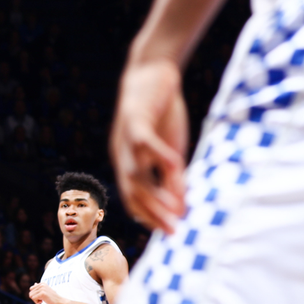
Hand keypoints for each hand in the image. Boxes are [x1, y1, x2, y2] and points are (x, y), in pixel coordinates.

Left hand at [27, 283, 66, 303]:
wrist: (61, 302)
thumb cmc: (53, 298)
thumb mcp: (46, 291)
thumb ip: (40, 287)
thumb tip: (35, 283)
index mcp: (42, 283)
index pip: (31, 289)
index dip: (35, 295)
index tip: (42, 296)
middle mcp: (42, 284)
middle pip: (30, 293)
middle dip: (35, 298)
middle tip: (43, 299)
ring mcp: (42, 289)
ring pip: (31, 296)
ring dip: (36, 300)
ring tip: (44, 300)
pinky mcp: (42, 293)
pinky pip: (33, 299)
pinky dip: (37, 302)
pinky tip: (43, 301)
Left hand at [110, 56, 187, 233]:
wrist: (152, 71)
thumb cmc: (161, 112)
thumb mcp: (171, 149)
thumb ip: (173, 177)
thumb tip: (182, 208)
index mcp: (128, 163)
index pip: (134, 198)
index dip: (149, 217)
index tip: (169, 232)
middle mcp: (121, 155)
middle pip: (132, 192)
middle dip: (153, 214)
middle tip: (172, 232)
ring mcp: (125, 139)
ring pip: (135, 174)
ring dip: (155, 196)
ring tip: (175, 212)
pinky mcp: (135, 120)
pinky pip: (145, 144)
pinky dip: (160, 157)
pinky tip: (178, 166)